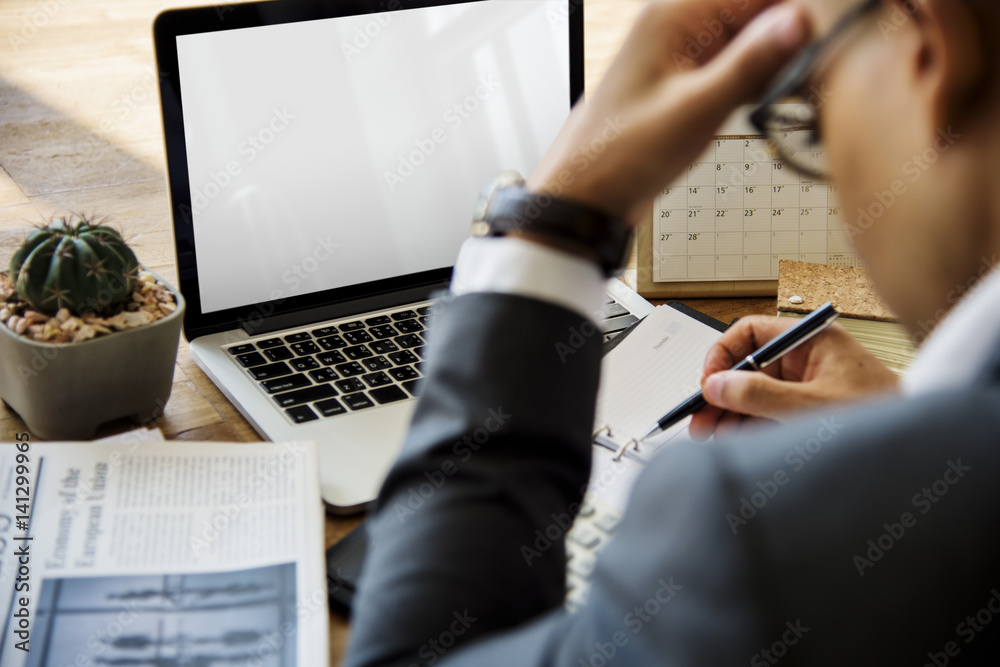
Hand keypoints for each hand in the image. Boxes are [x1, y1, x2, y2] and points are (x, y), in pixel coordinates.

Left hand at [526, 0, 808, 224]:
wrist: (584, 197)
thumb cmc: (619, 155)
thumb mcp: (694, 110)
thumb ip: (749, 64)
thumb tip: (798, 20)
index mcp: (673, 16)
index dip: (798, 10)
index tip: (834, 34)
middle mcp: (678, 26)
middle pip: (756, 10)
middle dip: (792, 35)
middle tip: (825, 67)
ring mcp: (683, 54)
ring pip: (750, 39)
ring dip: (779, 59)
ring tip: (807, 87)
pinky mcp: (687, 82)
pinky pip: (736, 66)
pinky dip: (760, 79)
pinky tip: (778, 100)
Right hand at [689, 316, 899, 439]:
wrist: (917, 448)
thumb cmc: (881, 415)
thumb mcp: (812, 405)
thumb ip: (760, 396)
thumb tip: (716, 386)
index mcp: (810, 340)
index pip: (751, 332)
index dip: (723, 354)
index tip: (708, 381)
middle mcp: (804, 360)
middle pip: (746, 367)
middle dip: (720, 393)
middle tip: (699, 417)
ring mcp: (803, 387)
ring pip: (752, 394)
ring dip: (728, 414)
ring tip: (710, 435)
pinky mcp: (804, 413)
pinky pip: (765, 414)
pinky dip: (745, 427)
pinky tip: (731, 439)